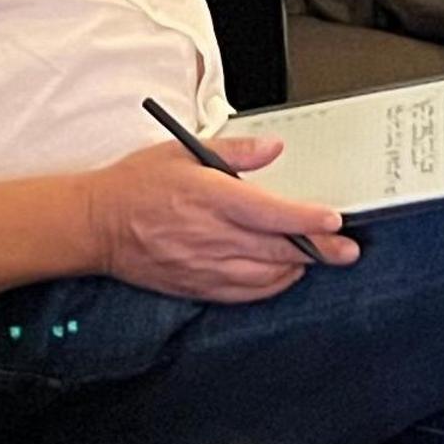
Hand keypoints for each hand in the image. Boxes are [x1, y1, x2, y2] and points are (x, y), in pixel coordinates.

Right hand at [89, 138, 351, 299]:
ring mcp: (205, 266)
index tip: (333, 220)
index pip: (272, 212)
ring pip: (267, 276)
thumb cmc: (135, 185)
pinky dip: (270, 287)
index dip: (308, 219)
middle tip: (346, 250)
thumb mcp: (181, 150)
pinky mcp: (197, 286)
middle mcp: (212, 236)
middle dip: (320, 250)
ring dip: (297, 268)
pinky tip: (281, 277)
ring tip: (316, 259)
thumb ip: (234, 150)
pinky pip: (245, 294)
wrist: (96, 225)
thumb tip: (273, 149)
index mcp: (211, 198)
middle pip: (279, 249)